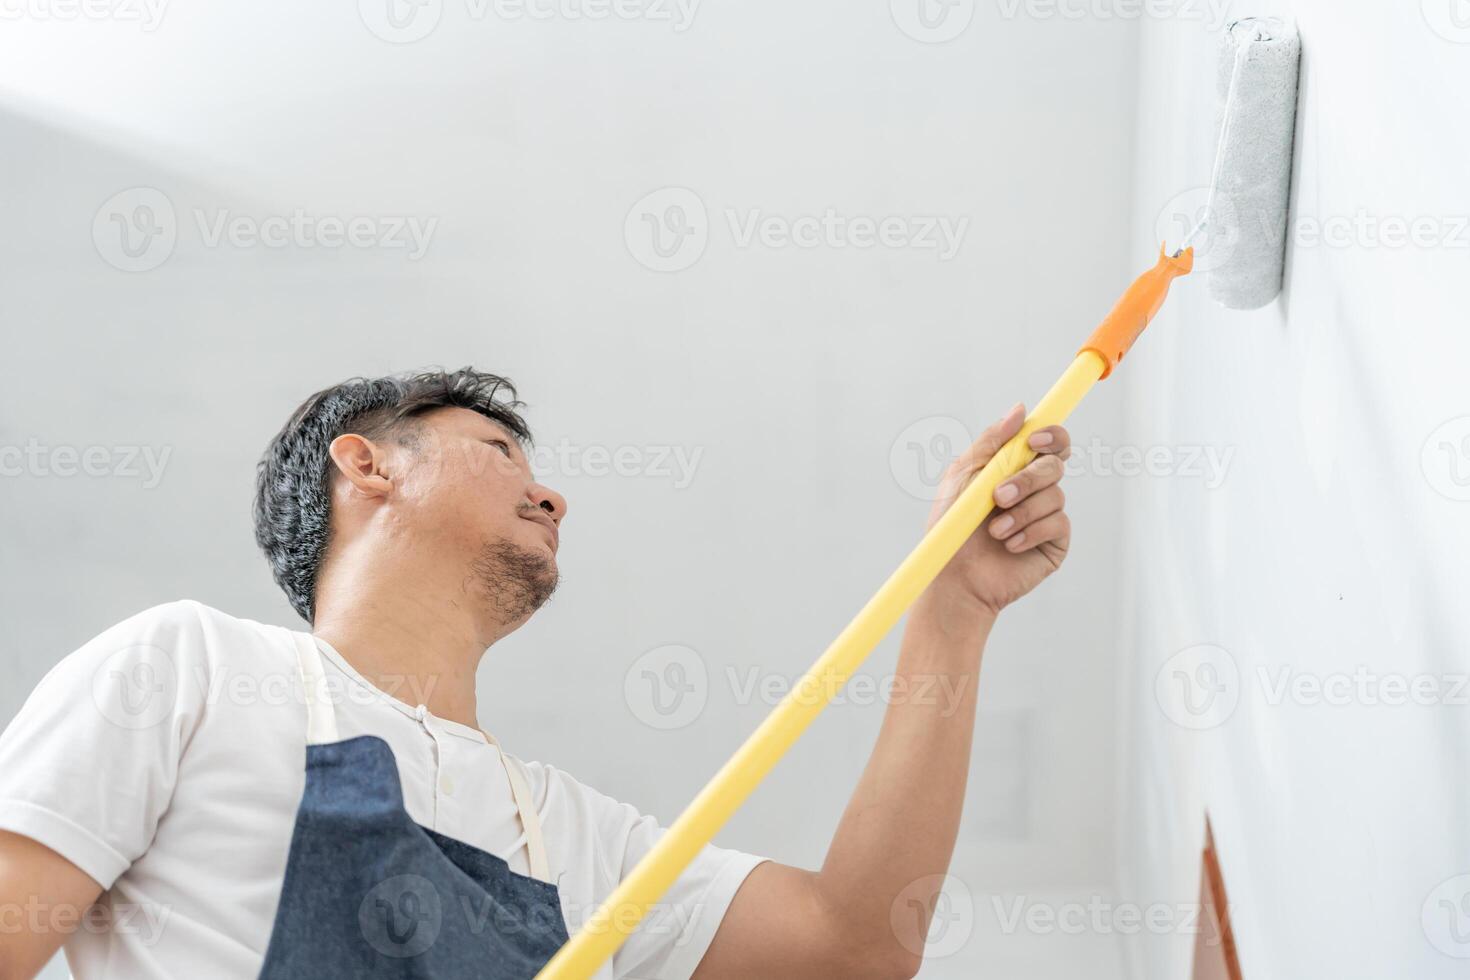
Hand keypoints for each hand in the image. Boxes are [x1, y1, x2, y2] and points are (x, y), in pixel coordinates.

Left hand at [923, 403, 1071, 617]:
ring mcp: (1047, 516)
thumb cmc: (952, 526)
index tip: (1033, 440)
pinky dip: (1030, 532)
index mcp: (1015, 469)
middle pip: (1055, 465)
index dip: (1050, 435)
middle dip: (1026, 479)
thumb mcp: (964, 475)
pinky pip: (1058, 524)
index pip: (1048, 442)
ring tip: (995, 531)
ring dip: (1021, 512)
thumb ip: (991, 441)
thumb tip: (1020, 410)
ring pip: (1055, 496)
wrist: (954, 576)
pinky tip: (1008, 546)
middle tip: (998, 496)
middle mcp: (1035, 489)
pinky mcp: (1055, 543)